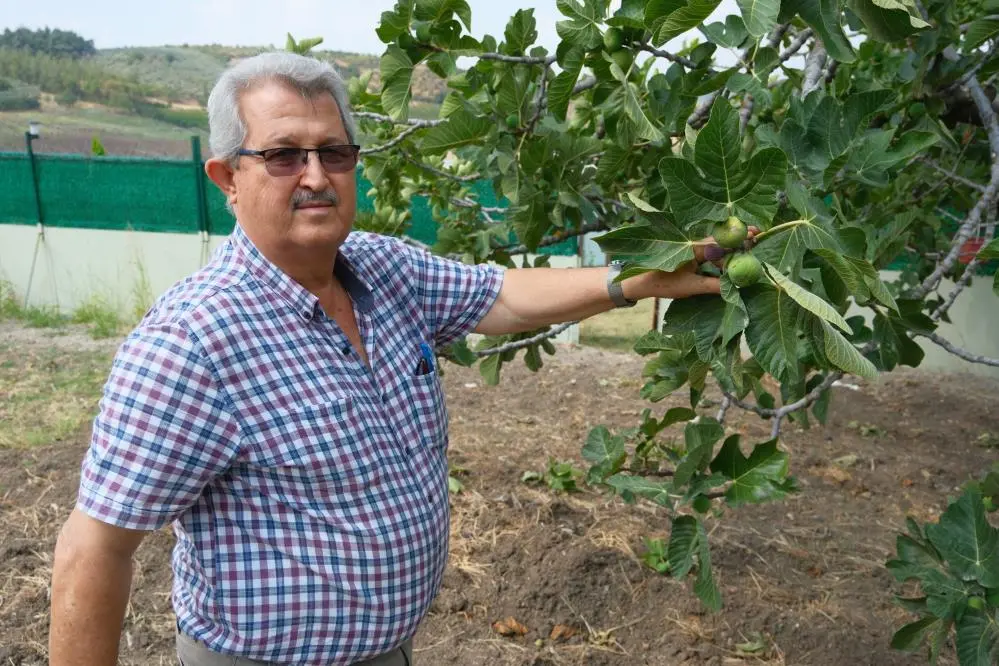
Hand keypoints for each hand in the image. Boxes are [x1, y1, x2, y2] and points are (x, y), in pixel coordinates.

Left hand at [625, 226, 759, 299]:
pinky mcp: (688, 255)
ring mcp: (691, 249)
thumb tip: (736, 287)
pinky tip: (730, 259)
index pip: (723, 242)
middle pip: (721, 239)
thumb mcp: (691, 287)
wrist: (640, 282)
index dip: (740, 238)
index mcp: (695, 249)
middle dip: (739, 237)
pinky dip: (721, 253)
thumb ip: (714, 286)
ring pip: (715, 245)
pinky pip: (709, 251)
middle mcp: (694, 245)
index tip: (756, 233)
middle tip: (758, 235)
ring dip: (730, 246)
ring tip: (749, 247)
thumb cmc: (663, 284)